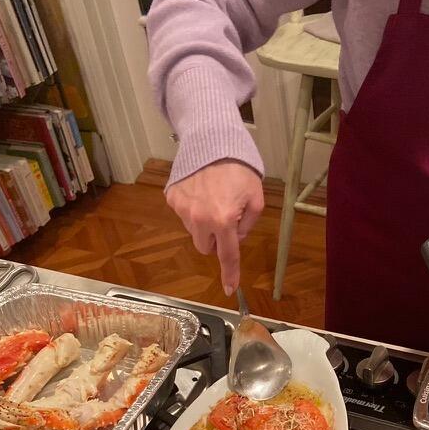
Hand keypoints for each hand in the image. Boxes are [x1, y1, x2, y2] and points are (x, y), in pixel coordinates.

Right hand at [166, 160, 263, 295]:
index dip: (230, 274)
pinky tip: (200, 191)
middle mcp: (199, 218)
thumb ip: (248, 224)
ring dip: (203, 223)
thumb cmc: (239, 169)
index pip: (227, 255)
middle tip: (224, 218)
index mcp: (223, 221)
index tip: (230, 289)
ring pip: (194, 230)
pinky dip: (192, 208)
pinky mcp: (172, 198)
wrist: (212, 140)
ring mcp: (182, 209)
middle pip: (205, 246)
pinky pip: (183, 213)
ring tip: (212, 198)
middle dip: (215, 239)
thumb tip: (237, 237)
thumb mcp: (256, 198)